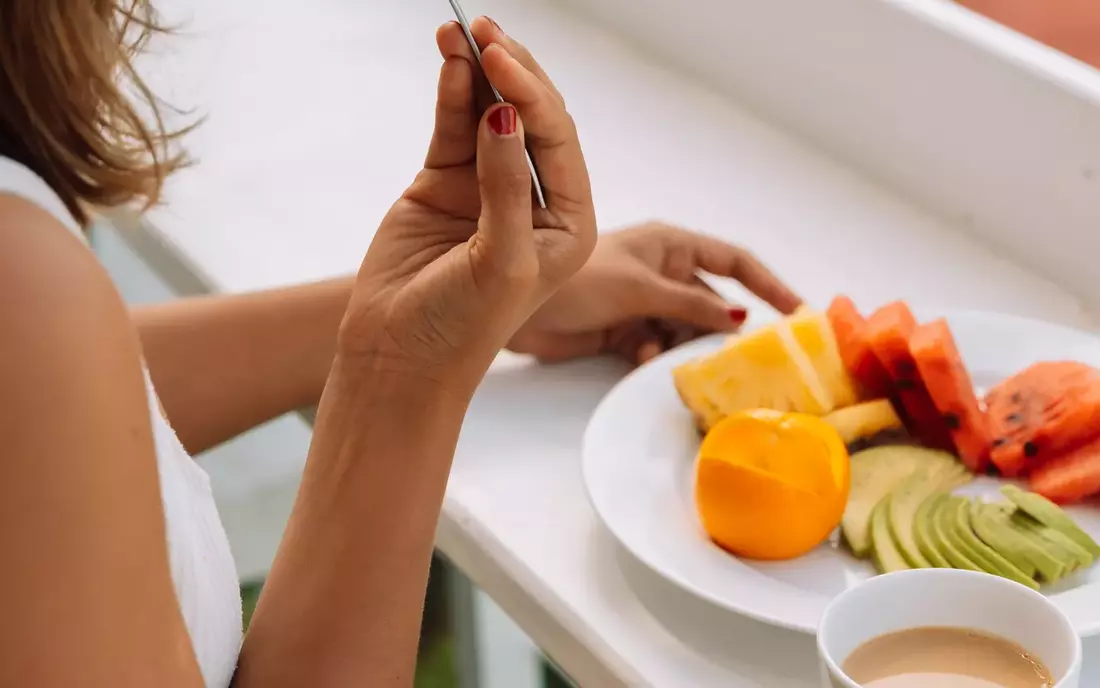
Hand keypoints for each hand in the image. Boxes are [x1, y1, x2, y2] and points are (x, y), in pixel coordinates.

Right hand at [337, 19, 596, 390]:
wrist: (398, 356)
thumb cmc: (462, 327)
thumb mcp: (500, 261)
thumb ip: (505, 187)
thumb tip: (504, 114)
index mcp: (568, 223)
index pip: (560, 143)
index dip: (534, 97)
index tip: (502, 60)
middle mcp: (535, 201)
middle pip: (533, 119)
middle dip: (514, 72)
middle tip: (487, 31)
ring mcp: (489, 188)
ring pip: (490, 115)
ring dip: (478, 74)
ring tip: (459, 31)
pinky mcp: (447, 184)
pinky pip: (454, 129)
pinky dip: (452, 96)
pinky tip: (449, 62)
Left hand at [508, 222, 801, 364]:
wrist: (510, 305)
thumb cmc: (574, 279)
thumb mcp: (638, 287)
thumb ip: (690, 304)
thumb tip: (741, 321)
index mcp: (670, 244)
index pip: (734, 261)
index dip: (768, 284)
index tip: (798, 313)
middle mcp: (662, 270)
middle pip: (714, 302)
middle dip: (727, 329)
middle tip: (751, 361)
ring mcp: (644, 302)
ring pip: (686, 330)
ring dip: (689, 347)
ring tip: (694, 365)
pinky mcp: (623, 331)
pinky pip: (658, 347)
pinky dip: (656, 356)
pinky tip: (644, 359)